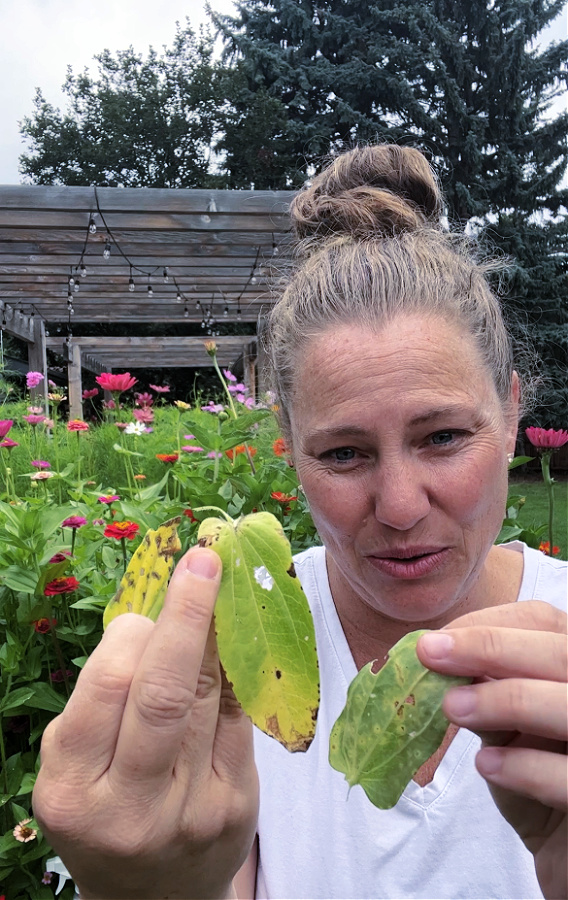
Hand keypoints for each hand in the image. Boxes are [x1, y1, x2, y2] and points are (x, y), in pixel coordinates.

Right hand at [33, 547, 258, 899]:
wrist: (155, 898)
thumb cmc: (105, 811)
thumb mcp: (76, 767)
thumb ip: (102, 702)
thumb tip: (155, 614)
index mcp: (74, 791)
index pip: (107, 689)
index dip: (132, 635)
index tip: (147, 608)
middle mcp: (134, 806)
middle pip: (167, 694)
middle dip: (189, 616)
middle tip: (204, 560)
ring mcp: (194, 809)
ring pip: (212, 697)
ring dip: (217, 634)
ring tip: (222, 588)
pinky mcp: (238, 804)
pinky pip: (241, 716)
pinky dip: (238, 668)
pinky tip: (238, 637)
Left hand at [417, 601, 566, 899]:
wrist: (565, 850)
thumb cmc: (537, 774)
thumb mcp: (508, 723)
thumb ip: (487, 686)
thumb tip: (437, 653)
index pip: (545, 622)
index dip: (491, 625)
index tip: (436, 640)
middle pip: (562, 654)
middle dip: (491, 647)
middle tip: (429, 655)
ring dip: (504, 699)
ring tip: (451, 708)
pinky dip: (525, 765)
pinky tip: (486, 764)